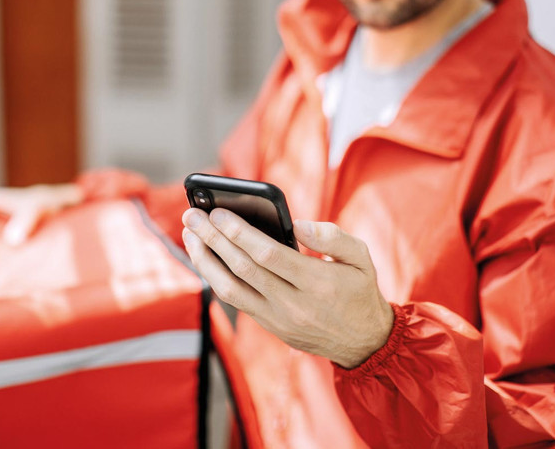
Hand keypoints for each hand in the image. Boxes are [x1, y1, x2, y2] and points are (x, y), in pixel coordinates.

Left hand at [182, 208, 393, 367]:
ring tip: (190, 235)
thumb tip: (297, 224)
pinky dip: (215, 277)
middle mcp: (293, 304)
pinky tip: (204, 256)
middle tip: (191, 216)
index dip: (239, 232)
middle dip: (213, 239)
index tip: (218, 212)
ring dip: (205, 260)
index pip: (267, 254)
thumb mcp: (362, 258)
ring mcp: (277, 318)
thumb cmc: (360, 290)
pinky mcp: (269, 326)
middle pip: (242, 268)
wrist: (364, 342)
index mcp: (317, 282)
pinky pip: (235, 301)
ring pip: (229, 289)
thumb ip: (333, 236)